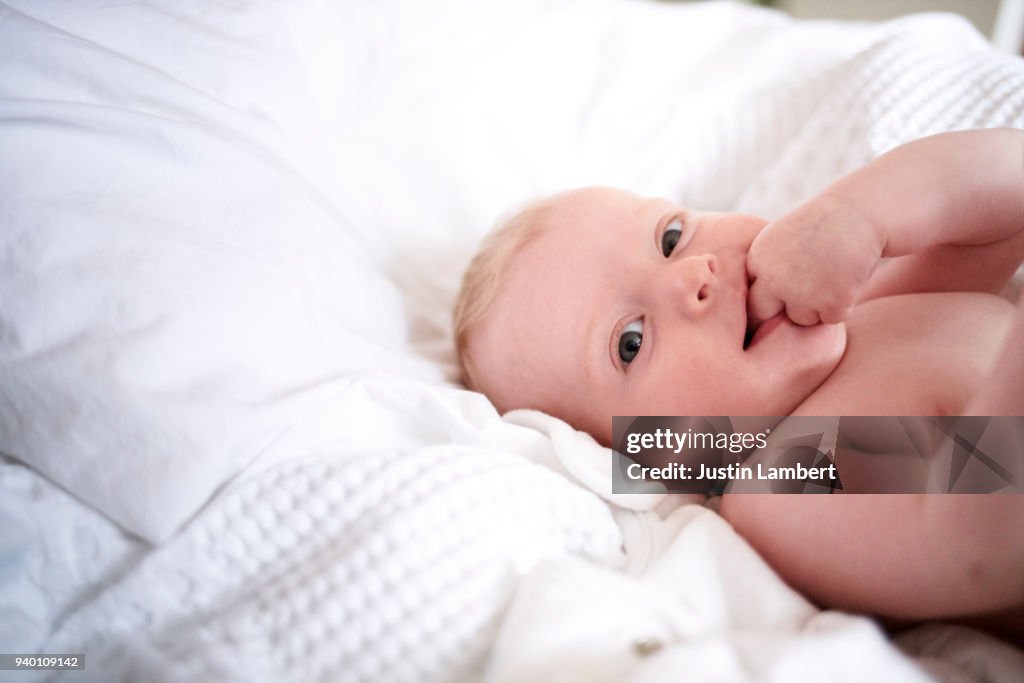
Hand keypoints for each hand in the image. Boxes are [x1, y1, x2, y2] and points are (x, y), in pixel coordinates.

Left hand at [746, 194, 884, 326]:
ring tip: (831, 277)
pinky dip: (842, 306)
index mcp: (758, 261)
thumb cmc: (820, 226)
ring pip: (802, 319)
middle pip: (764, 315)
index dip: (767, 298)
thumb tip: (755, 311)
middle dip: (779, 311)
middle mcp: (774, 279)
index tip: (783, 290)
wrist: (860, 212)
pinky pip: (831, 319)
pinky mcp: (832, 302)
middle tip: (802, 294)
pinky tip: (847, 280)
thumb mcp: (779, 239)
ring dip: (816, 307)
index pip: (750, 297)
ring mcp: (802, 294)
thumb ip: (765, 270)